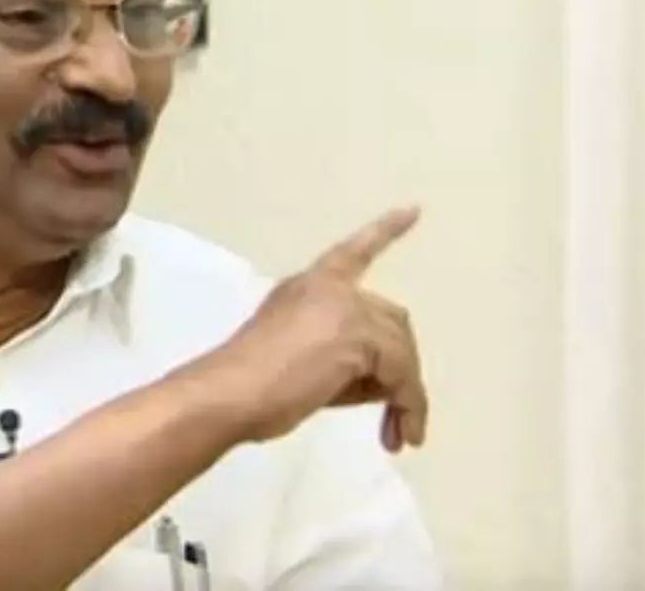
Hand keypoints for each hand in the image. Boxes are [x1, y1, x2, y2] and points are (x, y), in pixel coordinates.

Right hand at [208, 207, 426, 451]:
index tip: (414, 208)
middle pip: (391, 318)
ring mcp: (345, 309)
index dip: (384, 231)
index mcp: (305, 287)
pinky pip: (402, 374)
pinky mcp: (358, 338)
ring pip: (401, 350)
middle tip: (394, 415)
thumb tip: (378, 382)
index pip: (351, 253)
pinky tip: (399, 435)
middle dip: (399, 366)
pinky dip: (409, 407)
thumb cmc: (246, 383)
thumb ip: (336, 355)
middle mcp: (328, 288)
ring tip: (398, 436)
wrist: (230, 392)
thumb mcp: (295, 356)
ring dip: (406, 395)